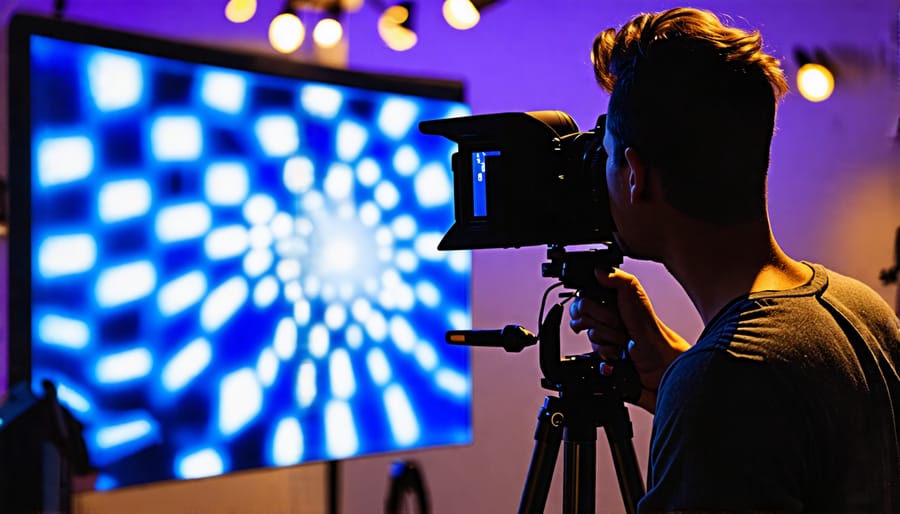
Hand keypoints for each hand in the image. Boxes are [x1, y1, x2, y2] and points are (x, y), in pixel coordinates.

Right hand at [568, 267, 690, 412]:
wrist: (659, 360)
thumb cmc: (651, 328)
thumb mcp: (635, 294)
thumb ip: (617, 278)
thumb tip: (598, 270)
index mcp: (608, 300)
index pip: (581, 299)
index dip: (590, 305)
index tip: (606, 308)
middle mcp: (604, 317)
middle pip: (581, 317)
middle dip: (602, 322)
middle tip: (619, 324)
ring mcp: (603, 337)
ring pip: (588, 336)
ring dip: (608, 338)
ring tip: (623, 338)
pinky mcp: (603, 356)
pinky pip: (593, 354)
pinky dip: (608, 353)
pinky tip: (619, 351)